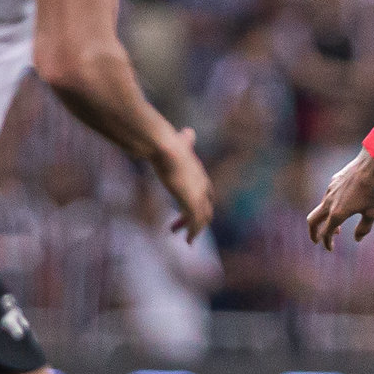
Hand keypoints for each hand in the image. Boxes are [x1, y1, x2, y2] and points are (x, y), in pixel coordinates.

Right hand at [151, 126, 213, 241]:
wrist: (166, 148)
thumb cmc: (169, 144)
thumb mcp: (180, 142)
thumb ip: (186, 139)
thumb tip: (189, 132)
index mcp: (200, 174)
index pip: (206, 193)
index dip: (200, 203)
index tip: (187, 210)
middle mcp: (203, 186)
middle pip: (206, 208)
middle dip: (196, 219)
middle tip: (183, 228)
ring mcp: (198, 195)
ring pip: (203, 218)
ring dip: (194, 229)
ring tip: (186, 239)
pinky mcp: (191, 203)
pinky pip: (196, 223)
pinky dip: (194, 233)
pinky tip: (188, 241)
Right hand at [306, 152, 373, 249]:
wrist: (370, 165)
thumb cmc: (373, 190)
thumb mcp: (372, 212)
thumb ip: (364, 228)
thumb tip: (357, 239)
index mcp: (338, 213)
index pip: (326, 233)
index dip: (327, 243)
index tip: (330, 249)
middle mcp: (329, 203)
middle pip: (312, 221)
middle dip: (312, 233)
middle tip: (316, 240)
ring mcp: (330, 191)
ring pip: (321, 209)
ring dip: (326, 220)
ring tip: (337, 227)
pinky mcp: (333, 182)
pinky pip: (328, 197)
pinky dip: (330, 207)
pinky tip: (344, 205)